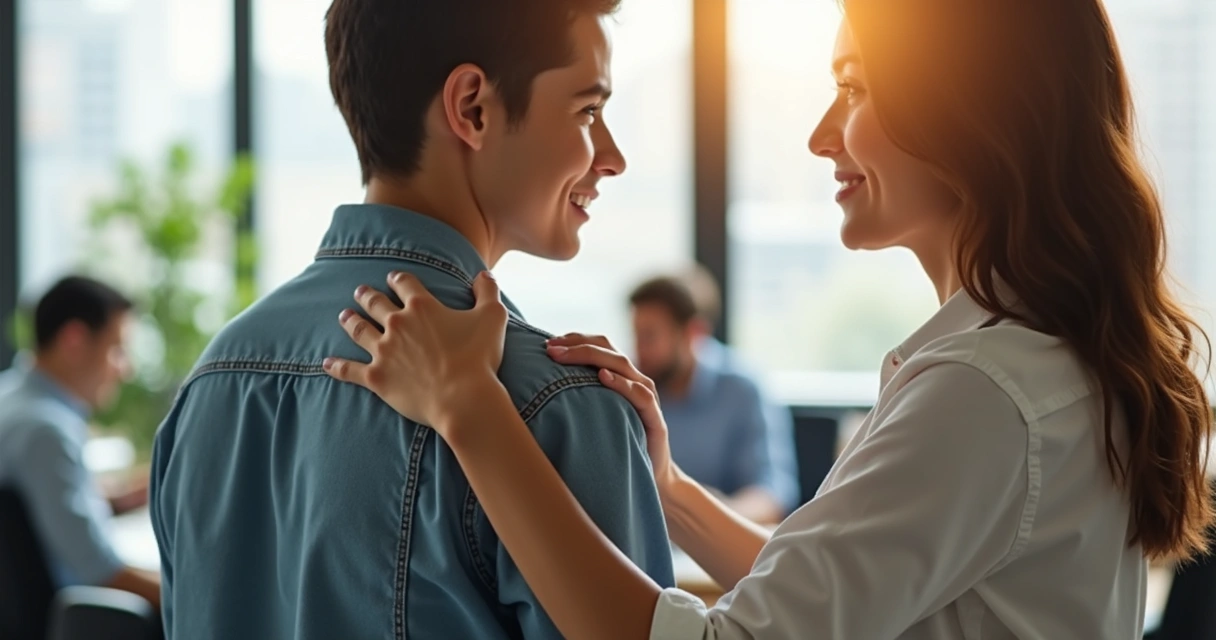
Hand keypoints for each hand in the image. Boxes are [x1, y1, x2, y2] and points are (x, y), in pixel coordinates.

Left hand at [324, 271, 509, 433]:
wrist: (463, 398)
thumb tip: (484, 274)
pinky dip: (336, 366)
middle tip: (360, 291)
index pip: (404, 283)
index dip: (397, 278)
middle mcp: (397, 324)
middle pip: (375, 303)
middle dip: (367, 295)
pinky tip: (325, 362)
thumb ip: (488, 291)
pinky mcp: (376, 378)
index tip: (392, 278)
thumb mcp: (492, 317)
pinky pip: (349, 369)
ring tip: (343, 315)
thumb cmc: (479, 357)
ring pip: (359, 330)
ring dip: (350, 321)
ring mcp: (383, 351)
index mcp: (421, 306)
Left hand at [545, 334, 678, 492]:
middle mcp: (635, 380)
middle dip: (576, 345)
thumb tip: (534, 388)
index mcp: (620, 376)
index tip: (546, 343)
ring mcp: (646, 397)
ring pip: (621, 364)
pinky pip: (640, 395)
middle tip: (549, 349)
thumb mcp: (593, 417)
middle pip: (607, 348)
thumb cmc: (616, 444)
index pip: (598, 345)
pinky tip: (603, 377)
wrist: (651, 476)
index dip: (574, 340)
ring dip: (592, 357)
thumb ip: (576, 398)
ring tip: (565, 357)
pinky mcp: (655, 418)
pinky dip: (622, 383)